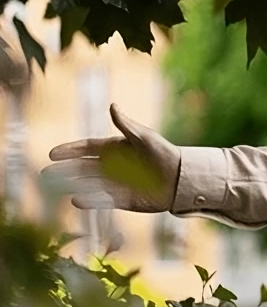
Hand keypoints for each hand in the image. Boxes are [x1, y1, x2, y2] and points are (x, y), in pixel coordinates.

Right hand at [43, 104, 180, 211]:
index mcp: (115, 148)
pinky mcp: (123, 199)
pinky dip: (90, 200)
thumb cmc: (164, 153)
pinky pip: (102, 199)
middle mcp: (111, 166)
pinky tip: (76, 200)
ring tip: (57, 187)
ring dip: (73, 185)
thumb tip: (113, 106)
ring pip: (89, 183)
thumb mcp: (145, 137)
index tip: (52, 154)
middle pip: (83, 167)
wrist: (181, 178)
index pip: (87, 148)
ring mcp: (115, 182)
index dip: (70, 151)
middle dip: (64, 170)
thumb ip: (127, 125)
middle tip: (46, 173)